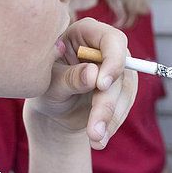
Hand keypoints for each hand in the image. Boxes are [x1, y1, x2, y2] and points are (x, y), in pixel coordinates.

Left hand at [25, 18, 137, 148]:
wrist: (52, 112)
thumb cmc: (45, 90)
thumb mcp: (50, 85)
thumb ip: (69, 78)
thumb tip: (92, 74)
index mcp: (85, 33)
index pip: (111, 39)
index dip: (113, 60)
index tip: (102, 85)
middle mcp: (106, 47)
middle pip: (121, 69)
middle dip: (108, 102)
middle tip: (94, 129)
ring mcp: (117, 67)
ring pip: (126, 90)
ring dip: (112, 117)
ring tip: (95, 139)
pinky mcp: (123, 87)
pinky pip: (126, 104)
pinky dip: (113, 123)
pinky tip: (100, 138)